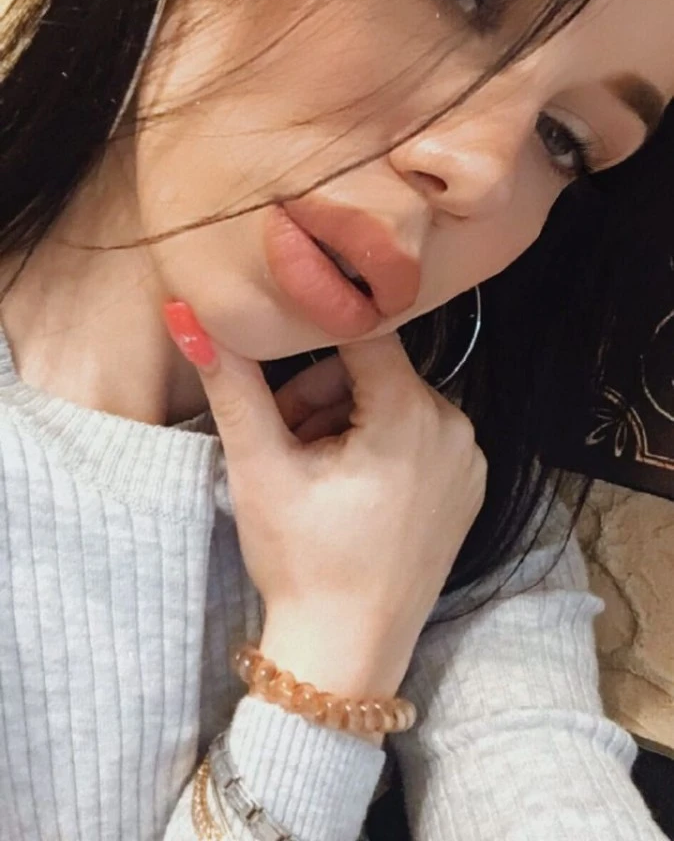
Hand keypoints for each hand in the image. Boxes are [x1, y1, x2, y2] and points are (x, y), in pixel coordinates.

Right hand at [164, 303, 486, 698]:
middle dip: (322, 395)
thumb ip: (233, 384)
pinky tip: (348, 486)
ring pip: (395, 401)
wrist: (344, 653)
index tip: (280, 353)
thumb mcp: (260, 468)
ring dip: (347, 419)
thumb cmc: (302, 563)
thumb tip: (191, 317)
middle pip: (376, 371)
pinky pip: (420, 435)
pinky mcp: (467, 486)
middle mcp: (455, 427)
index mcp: (411, 414)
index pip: (361, 335)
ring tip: (310, 468)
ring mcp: (468, 460)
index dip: (311, 339)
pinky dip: (381, 444)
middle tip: (283, 437)